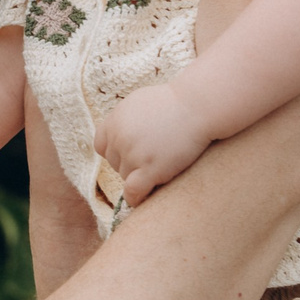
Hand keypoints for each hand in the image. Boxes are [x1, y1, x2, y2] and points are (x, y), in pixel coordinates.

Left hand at [94, 83, 216, 208]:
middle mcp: (119, 138)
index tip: (131, 150)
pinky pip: (133, 191)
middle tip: (154, 155)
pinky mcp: (149, 169)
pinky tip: (143, 197)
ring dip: (140, 175)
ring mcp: (133, 154)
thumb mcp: (138, 103)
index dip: (115, 150)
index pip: (101, 146)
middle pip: (115, 163)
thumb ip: (123, 121)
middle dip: (130, 162)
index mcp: (114, 121)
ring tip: (161, 164)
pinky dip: (135, 197)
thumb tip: (117, 136)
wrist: (198, 105)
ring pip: (126, 177)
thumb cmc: (174, 102)